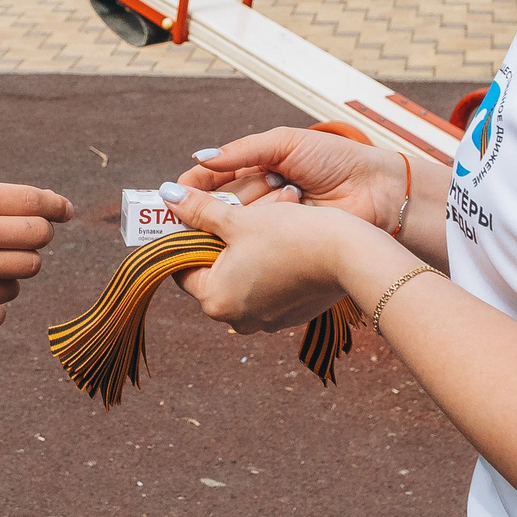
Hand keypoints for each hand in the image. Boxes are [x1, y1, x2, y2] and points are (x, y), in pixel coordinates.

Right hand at [0, 180, 72, 326]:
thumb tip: (47, 207)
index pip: (31, 199)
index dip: (56, 205)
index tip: (65, 210)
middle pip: (40, 233)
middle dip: (40, 236)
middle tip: (26, 237)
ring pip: (30, 264)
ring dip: (21, 263)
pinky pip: (9, 291)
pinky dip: (1, 287)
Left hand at [163, 185, 382, 332]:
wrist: (350, 257)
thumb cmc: (290, 236)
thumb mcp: (239, 219)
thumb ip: (199, 210)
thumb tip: (166, 195)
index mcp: (215, 300)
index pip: (182, 267)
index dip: (186, 236)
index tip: (194, 213)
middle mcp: (237, 319)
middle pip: (213, 273)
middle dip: (218, 241)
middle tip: (228, 212)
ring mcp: (266, 322)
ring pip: (242, 279)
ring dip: (245, 251)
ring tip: (258, 222)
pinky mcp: (290, 316)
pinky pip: (268, 288)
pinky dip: (268, 266)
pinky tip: (282, 242)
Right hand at [178, 128, 400, 227]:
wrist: (377, 190)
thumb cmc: (336, 160)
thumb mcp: (286, 144)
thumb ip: (242, 151)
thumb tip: (200, 157)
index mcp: (255, 170)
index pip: (211, 180)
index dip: (194, 187)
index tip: (174, 193)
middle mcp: (258, 200)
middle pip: (222, 204)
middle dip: (234, 195)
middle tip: (255, 186)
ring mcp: (271, 226)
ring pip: (239, 223)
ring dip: (259, 207)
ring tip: (291, 191)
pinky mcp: (284, 247)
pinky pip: (260, 240)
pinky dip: (269, 227)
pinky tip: (285, 214)